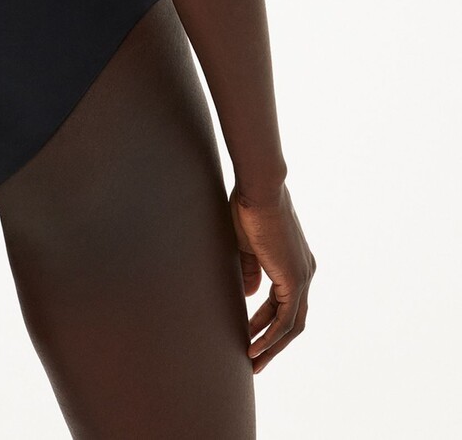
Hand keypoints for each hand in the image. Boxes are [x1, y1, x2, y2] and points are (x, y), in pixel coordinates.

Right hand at [229, 182, 314, 373]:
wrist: (259, 189)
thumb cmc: (249, 208)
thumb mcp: (246, 245)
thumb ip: (251, 270)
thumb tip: (250, 295)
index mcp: (295, 262)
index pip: (283, 302)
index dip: (265, 321)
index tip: (247, 334)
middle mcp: (305, 272)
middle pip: (292, 319)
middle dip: (272, 342)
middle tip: (253, 359)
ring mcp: (303, 277)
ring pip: (291, 325)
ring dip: (271, 345)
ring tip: (252, 362)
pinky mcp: (296, 281)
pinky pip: (285, 320)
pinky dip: (270, 337)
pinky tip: (253, 347)